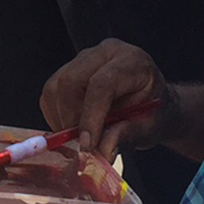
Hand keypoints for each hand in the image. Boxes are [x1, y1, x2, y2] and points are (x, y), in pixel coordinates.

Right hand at [39, 39, 174, 159]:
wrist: (150, 101)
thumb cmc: (153, 112)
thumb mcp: (149, 128)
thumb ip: (127, 135)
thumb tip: (102, 151)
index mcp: (133, 62)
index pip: (102, 84)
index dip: (90, 116)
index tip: (87, 144)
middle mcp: (106, 52)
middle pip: (72, 81)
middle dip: (72, 118)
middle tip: (81, 144)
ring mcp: (85, 57)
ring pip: (56, 86)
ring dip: (62, 118)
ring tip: (80, 136)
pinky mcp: (70, 67)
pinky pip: (50, 92)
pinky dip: (56, 114)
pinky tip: (74, 126)